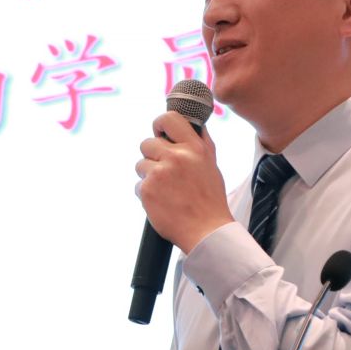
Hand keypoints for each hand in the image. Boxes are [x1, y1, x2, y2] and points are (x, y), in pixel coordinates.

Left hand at [135, 112, 234, 253]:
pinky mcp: (146, 189)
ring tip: (166, 190)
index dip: (159, 124)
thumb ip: (201, 143)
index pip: (169, 119)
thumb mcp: (211, 165)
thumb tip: (194, 124)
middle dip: (152, 156)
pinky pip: (139, 185)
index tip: (159, 133)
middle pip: (147, 143)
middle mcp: (176, 157)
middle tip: (164, 172)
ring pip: (140, 165)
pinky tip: (162, 202)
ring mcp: (159, 173)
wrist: (206, 231)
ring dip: (148, 176)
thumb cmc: (210, 200)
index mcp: (194, 148)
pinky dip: (147, 193)